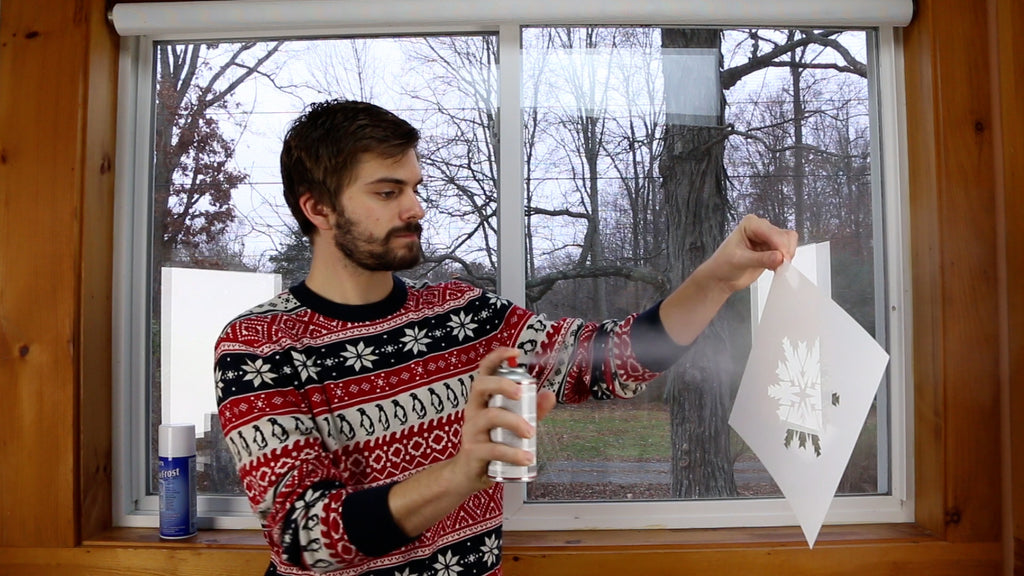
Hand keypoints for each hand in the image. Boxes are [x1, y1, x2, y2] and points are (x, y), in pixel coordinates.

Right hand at [451, 348, 556, 492]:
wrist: (467, 474)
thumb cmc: (490, 443)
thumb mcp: (512, 424)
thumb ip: (531, 410)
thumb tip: (550, 395)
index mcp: (482, 400)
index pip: (484, 372)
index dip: (497, 357)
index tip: (515, 351)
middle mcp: (473, 411)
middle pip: (480, 386)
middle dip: (502, 384)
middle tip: (521, 393)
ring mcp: (471, 431)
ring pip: (490, 417)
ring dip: (514, 422)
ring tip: (531, 433)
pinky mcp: (473, 452)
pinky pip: (493, 449)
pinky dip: (513, 453)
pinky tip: (527, 458)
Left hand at [700, 214, 797, 293]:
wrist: (722, 278)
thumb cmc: (723, 265)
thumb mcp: (740, 261)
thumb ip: (760, 259)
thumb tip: (779, 257)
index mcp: (750, 224)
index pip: (772, 231)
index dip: (780, 246)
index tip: (782, 260)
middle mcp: (760, 228)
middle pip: (784, 235)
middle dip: (784, 252)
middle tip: (780, 265)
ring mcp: (767, 239)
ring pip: (789, 242)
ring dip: (786, 256)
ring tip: (776, 267)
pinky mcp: (772, 249)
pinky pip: (787, 251)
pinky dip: (785, 260)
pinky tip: (775, 267)